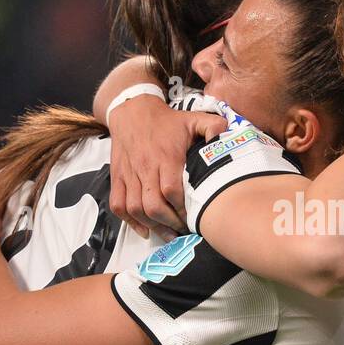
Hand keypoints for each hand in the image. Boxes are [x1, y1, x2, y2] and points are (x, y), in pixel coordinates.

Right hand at [108, 97, 227, 239]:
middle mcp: (145, 167)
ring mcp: (129, 174)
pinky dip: (129, 221)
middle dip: (169, 222)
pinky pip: (118, 204)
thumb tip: (225, 140)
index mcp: (166, 156)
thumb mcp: (194, 118)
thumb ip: (214, 127)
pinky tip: (144, 228)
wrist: (132, 110)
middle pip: (153, 204)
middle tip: (182, 230)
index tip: (194, 217)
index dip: (183, 209)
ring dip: (152, 225)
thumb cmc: (167, 120)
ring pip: (135, 208)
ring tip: (167, 233)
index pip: (172, 190)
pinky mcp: (117, 177)